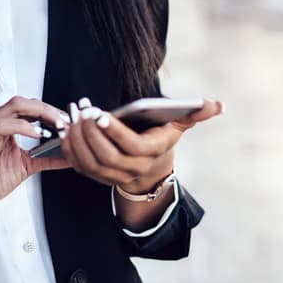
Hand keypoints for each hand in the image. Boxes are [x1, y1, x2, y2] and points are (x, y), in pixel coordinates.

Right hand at [0, 96, 69, 220]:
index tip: (69, 120)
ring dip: (40, 113)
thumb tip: (70, 154)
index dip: (52, 110)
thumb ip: (47, 157)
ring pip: (15, 106)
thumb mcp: (27, 165)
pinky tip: (37, 133)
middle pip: (25, 101)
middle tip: (66, 120)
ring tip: (57, 125)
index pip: (30, 106)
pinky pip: (2, 125)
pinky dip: (22, 126)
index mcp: (2, 122)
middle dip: (49, 109)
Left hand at [60, 97, 224, 192]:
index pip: (131, 146)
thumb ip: (196, 114)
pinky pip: (79, 166)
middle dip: (91, 133)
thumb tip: (218, 105)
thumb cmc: (161, 141)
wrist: (151, 172)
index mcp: (152, 153)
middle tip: (81, 111)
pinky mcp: (97, 177)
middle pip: (107, 156)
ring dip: (77, 141)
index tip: (100, 113)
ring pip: (90, 163)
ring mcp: (114, 176)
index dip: (114, 132)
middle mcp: (133, 169)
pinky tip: (64, 129)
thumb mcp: (179, 126)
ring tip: (71, 118)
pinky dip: (69, 149)